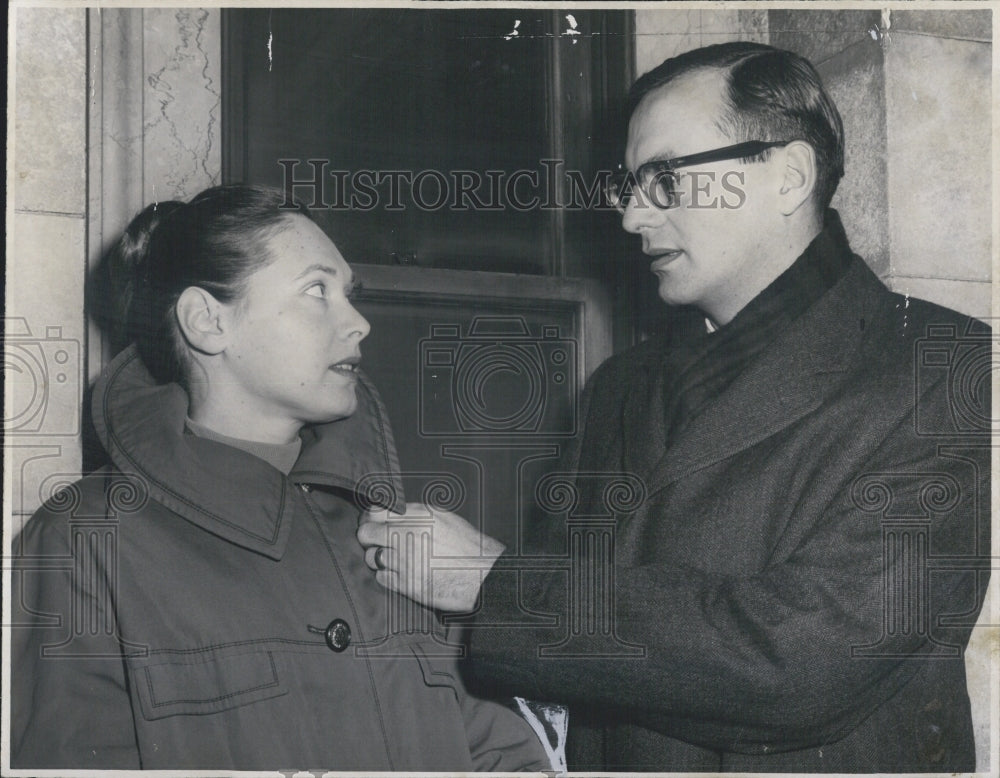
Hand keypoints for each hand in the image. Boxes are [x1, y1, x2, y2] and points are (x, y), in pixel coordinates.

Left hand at [357, 502, 504, 611]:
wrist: (482, 574)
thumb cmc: (466, 545)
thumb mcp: (442, 517)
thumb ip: (414, 514)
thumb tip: (389, 514)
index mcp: (418, 515)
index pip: (376, 511)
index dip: (372, 517)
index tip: (373, 522)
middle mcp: (408, 535)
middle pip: (366, 533)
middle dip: (369, 537)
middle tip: (376, 541)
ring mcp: (405, 561)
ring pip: (372, 557)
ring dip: (380, 558)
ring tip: (396, 558)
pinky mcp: (407, 584)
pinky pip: (382, 577)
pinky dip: (388, 576)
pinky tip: (402, 573)